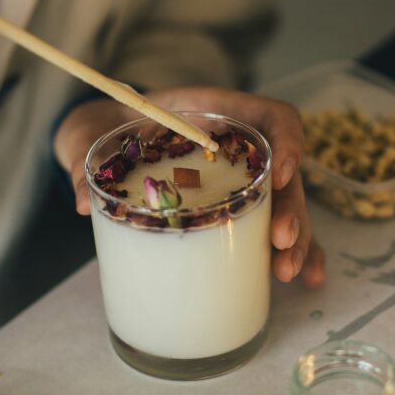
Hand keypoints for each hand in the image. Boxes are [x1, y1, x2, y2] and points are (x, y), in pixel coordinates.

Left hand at [54, 87, 325, 287]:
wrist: (104, 138)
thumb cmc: (106, 129)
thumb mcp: (95, 135)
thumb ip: (89, 157)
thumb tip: (87, 202)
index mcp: (216, 113)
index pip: (272, 116)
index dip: (286, 141)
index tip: (279, 174)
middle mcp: (238, 147)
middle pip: (285, 173)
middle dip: (291, 210)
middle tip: (281, 244)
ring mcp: (240, 180)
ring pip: (285, 207)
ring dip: (297, 240)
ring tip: (287, 273)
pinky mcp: (234, 209)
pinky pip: (271, 229)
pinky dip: (293, 252)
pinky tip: (308, 280)